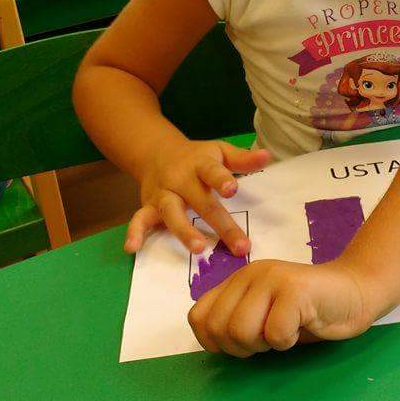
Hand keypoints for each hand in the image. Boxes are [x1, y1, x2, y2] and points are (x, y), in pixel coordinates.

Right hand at [124, 136, 270, 254]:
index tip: (233, 189)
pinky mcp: (148, 206)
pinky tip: (132, 248)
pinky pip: (139, 219)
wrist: (156, 152)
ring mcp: (163, 194)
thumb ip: (242, 158)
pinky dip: (134, 233)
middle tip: (240, 245)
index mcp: (200, 164)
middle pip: (200, 201)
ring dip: (183, 231)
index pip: (211, 171)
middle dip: (221, 224)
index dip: (221, 179)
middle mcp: (180, 179)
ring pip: (171, 213)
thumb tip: (268, 156)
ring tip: (198, 248)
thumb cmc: (197, 157)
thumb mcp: (219, 152)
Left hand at [188, 257, 371, 357]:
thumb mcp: (264, 315)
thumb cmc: (310, 312)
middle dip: (241, 347)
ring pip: (241, 331)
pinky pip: (275, 334)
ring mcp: (272, 279)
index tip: (243, 344)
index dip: (214, 342)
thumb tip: (212, 343)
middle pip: (218, 328)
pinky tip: (302, 327)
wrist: (356, 292)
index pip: (198, 317)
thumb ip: (236, 319)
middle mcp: (250, 274)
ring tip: (284, 332)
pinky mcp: (295, 289)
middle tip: (269, 339)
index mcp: (238, 280)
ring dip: (264, 344)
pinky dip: (288, 342)